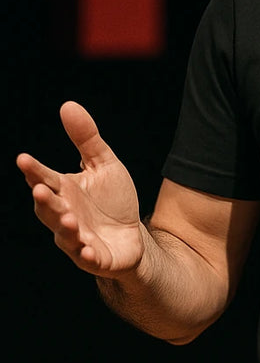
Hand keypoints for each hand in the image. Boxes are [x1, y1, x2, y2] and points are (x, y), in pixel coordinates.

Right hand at [18, 101, 143, 276]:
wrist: (132, 235)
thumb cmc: (112, 200)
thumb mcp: (104, 164)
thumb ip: (86, 138)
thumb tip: (67, 105)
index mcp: (64, 191)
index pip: (45, 178)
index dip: (34, 171)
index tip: (24, 159)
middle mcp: (64, 215)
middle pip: (49, 208)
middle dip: (44, 200)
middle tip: (40, 188)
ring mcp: (77, 239)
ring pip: (65, 234)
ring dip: (64, 227)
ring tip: (67, 217)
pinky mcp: (95, 258)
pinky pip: (89, 258)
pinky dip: (87, 254)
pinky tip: (89, 249)